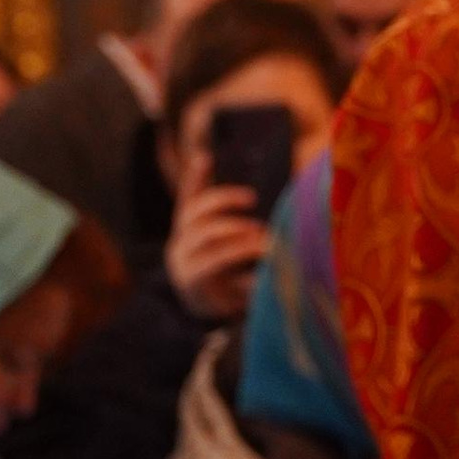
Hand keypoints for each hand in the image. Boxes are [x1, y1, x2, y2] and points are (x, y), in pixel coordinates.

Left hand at [167, 177, 269, 323]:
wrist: (195, 294)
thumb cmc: (224, 298)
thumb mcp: (236, 300)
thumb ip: (254, 286)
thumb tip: (279, 267)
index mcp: (190, 278)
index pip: (214, 259)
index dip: (241, 251)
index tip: (269, 247)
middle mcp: (179, 253)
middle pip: (205, 233)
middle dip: (237, 229)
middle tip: (265, 231)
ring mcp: (178, 234)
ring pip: (194, 210)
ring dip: (223, 200)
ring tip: (250, 199)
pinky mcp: (182, 219)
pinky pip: (187, 194)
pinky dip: (196, 176)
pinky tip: (205, 159)